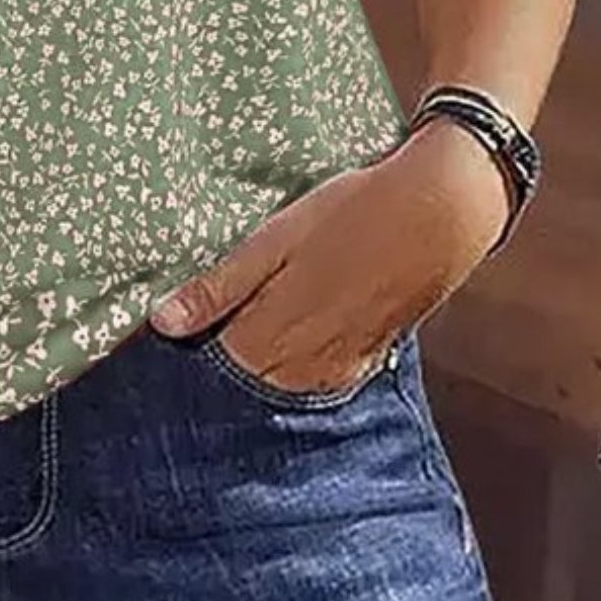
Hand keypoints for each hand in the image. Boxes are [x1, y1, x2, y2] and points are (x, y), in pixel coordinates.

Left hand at [148, 118, 512, 392]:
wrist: (440, 214)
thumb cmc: (351, 214)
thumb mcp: (274, 238)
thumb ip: (220, 286)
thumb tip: (162, 323)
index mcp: (271, 337)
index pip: (206, 372)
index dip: (182, 355)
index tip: (160, 337)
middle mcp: (302, 368)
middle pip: (241, 386)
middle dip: (213, 368)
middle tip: (192, 333)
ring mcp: (338, 369)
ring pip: (277, 387)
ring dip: (252, 369)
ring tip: (234, 329)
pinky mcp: (364, 361)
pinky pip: (313, 381)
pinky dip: (290, 368)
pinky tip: (283, 336)